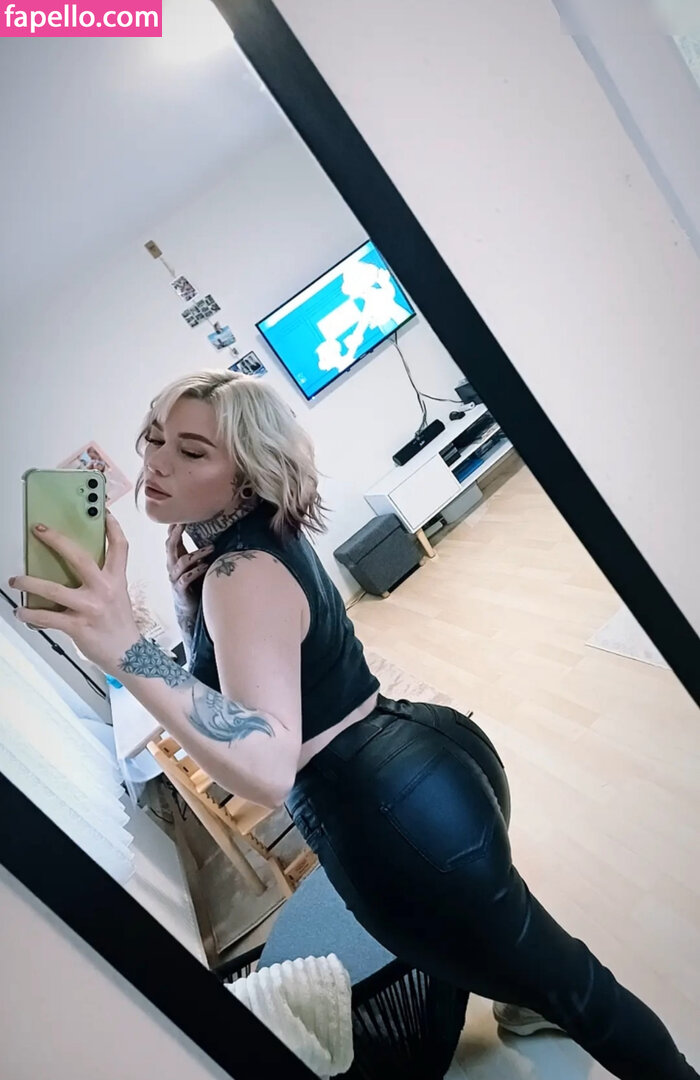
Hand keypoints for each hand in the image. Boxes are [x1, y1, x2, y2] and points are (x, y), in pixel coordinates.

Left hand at [8, 512, 140, 675]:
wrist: (127, 654)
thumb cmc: (118, 624)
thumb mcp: (117, 595)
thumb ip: (101, 580)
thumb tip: (74, 566)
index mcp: (116, 579)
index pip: (119, 547)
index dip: (112, 527)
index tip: (102, 512)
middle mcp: (104, 589)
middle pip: (79, 557)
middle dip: (57, 540)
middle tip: (39, 530)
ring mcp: (90, 608)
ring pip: (54, 589)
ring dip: (30, 582)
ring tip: (15, 579)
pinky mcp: (78, 626)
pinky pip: (47, 618)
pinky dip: (30, 614)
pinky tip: (21, 611)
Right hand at [166, 524, 213, 617]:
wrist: (189, 608)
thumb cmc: (195, 583)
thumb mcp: (196, 564)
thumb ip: (198, 552)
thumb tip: (211, 534)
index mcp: (175, 559)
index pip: (171, 540)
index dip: (174, 528)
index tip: (181, 516)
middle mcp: (172, 566)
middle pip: (170, 547)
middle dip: (177, 534)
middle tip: (185, 524)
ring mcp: (175, 578)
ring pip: (181, 561)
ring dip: (197, 553)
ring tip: (211, 548)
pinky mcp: (180, 589)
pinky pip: (186, 578)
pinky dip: (196, 570)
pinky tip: (206, 566)